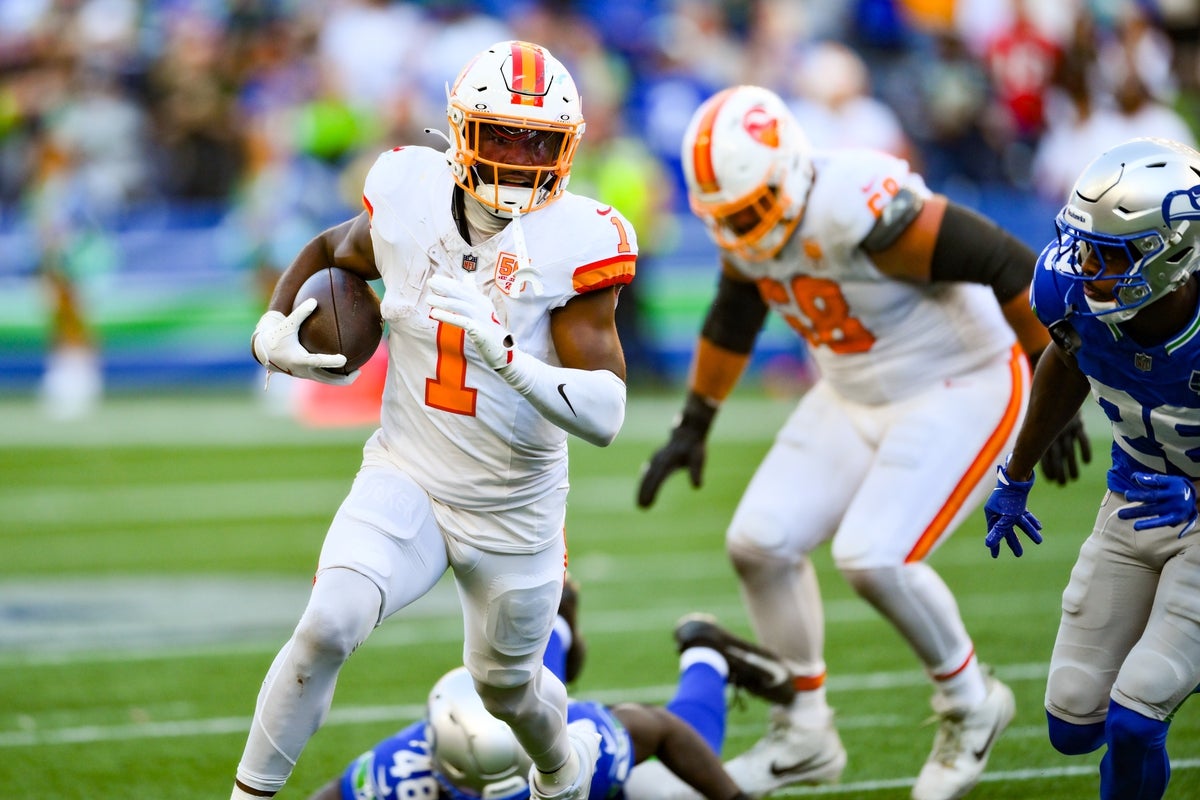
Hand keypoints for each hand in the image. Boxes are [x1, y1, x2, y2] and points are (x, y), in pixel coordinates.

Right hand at [251, 300, 357, 385]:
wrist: (264, 351)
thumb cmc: (276, 336)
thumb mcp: (287, 324)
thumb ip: (300, 313)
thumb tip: (314, 300)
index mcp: (298, 359)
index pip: (317, 362)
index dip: (331, 361)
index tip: (345, 359)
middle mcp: (303, 370)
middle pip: (327, 380)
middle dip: (344, 378)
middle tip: (358, 370)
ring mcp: (305, 374)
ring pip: (327, 381)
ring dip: (341, 378)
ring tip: (357, 370)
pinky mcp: (306, 374)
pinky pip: (324, 377)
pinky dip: (335, 374)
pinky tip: (345, 364)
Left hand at [427, 274, 513, 368]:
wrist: (506, 352)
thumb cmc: (490, 331)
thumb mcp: (483, 310)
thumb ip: (474, 294)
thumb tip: (468, 277)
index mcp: (482, 301)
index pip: (464, 288)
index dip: (449, 282)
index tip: (434, 278)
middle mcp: (483, 306)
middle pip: (461, 294)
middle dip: (445, 287)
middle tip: (430, 282)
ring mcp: (482, 318)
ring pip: (459, 306)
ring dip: (443, 302)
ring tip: (428, 300)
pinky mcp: (480, 331)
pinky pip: (461, 321)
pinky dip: (447, 316)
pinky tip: (434, 314)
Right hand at [636, 392, 716, 507]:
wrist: (689, 431)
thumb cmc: (694, 446)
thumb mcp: (698, 459)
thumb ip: (696, 472)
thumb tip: (696, 486)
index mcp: (667, 461)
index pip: (657, 479)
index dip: (651, 492)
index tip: (646, 504)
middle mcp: (659, 460)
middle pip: (648, 478)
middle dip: (644, 492)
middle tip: (641, 507)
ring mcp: (656, 459)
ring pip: (647, 475)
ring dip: (643, 488)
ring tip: (641, 503)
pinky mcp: (657, 460)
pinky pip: (648, 472)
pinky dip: (645, 481)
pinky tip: (644, 488)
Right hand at [984, 461, 1042, 557]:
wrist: (1017, 477)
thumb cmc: (1009, 498)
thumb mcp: (1006, 516)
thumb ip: (999, 531)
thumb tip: (987, 544)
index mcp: (992, 514)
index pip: (993, 533)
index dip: (995, 545)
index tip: (995, 556)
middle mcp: (999, 511)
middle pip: (1007, 530)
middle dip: (1014, 541)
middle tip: (1019, 554)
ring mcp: (1009, 507)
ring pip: (1019, 522)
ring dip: (1029, 531)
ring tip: (1039, 541)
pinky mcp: (1018, 502)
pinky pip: (1025, 514)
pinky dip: (1031, 520)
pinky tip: (1039, 527)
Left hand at [1039, 412, 1091, 484]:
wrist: (1058, 393)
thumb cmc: (1050, 414)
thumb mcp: (1043, 425)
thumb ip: (1041, 441)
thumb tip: (1036, 461)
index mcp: (1041, 435)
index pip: (1043, 455)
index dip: (1047, 469)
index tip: (1052, 481)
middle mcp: (1052, 433)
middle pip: (1056, 455)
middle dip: (1059, 471)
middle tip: (1062, 484)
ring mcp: (1065, 428)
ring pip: (1069, 450)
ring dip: (1072, 465)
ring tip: (1074, 478)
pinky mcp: (1078, 423)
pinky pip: (1082, 439)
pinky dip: (1085, 450)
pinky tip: (1086, 462)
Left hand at [1118, 472, 1198, 534]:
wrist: (1193, 502)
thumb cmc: (1175, 489)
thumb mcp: (1168, 481)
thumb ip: (1153, 480)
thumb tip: (1134, 477)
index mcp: (1173, 484)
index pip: (1157, 481)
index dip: (1145, 480)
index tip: (1134, 477)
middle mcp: (1174, 496)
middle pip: (1153, 496)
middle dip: (1138, 496)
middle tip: (1126, 495)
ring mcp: (1174, 509)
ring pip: (1152, 510)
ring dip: (1136, 512)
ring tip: (1121, 515)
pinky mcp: (1174, 519)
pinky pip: (1159, 522)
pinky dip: (1148, 524)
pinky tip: (1136, 526)